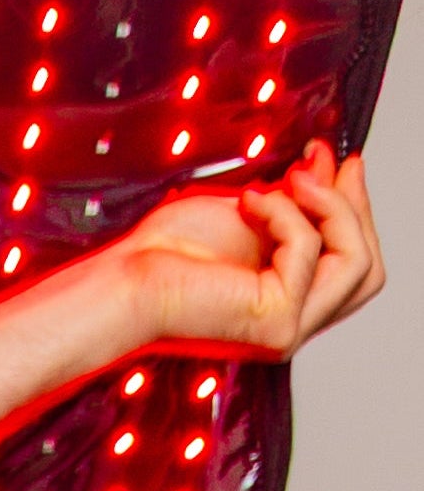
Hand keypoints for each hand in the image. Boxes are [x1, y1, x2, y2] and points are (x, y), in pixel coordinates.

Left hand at [114, 137, 385, 360]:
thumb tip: (331, 162)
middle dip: (353, 206)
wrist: (125, 279)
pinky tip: (248, 202)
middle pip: (365, 267)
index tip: (340, 161)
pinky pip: (308, 248)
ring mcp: (286, 330)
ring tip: (287, 178)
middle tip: (321, 161)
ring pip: (356, 261)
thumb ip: (298, 198)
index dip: (355, 211)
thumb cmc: (166, 254)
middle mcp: (290, 323)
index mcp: (285, 302)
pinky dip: (284, 213)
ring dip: (328, 206)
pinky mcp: (275, 324)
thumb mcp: (252, 212)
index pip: (352, 265)